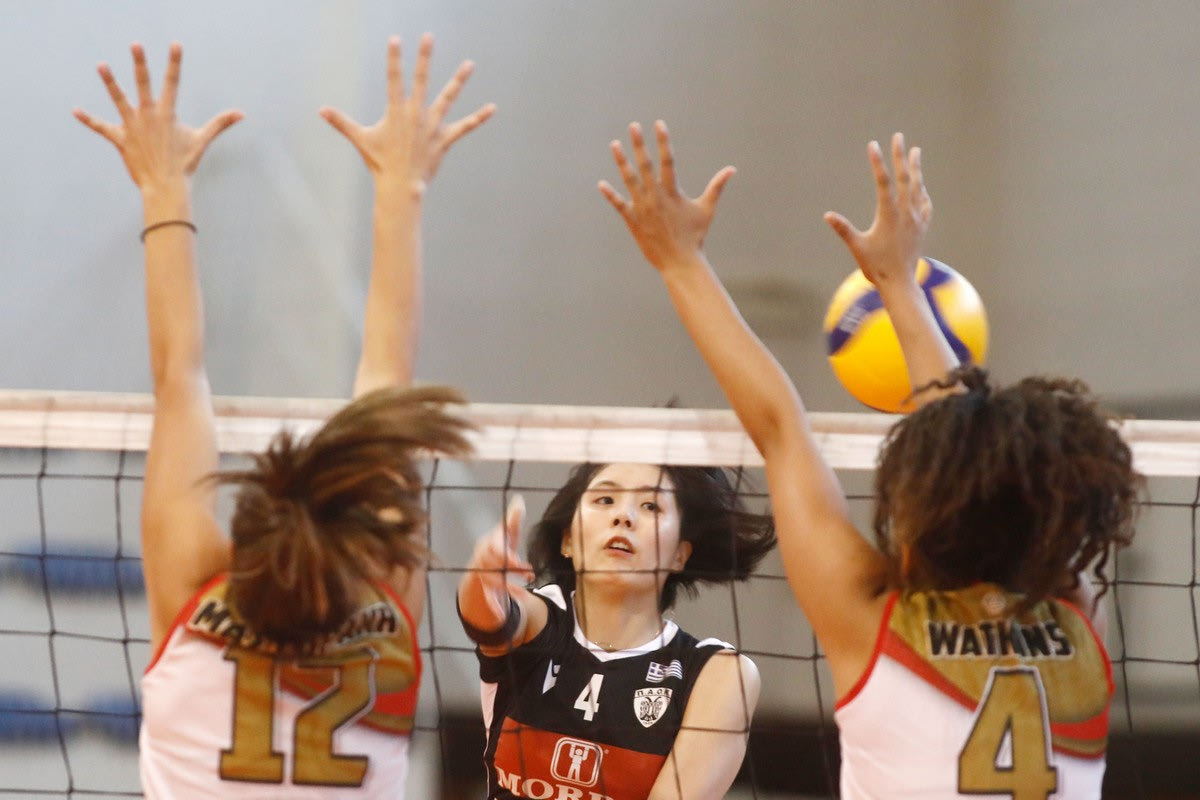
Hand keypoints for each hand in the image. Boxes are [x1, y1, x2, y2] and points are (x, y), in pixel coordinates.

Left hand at [74, 42, 242, 192]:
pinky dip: (88, 120)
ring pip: (119, 99)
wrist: (165, 186)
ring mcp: (133, 127)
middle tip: (135, 45)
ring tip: (102, 65)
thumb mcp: (202, 140)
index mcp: (168, 113)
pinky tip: (75, 111)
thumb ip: (220, 123)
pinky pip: (102, 128)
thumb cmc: (185, 163)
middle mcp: (149, 116)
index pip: (173, 83)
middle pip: (144, 83)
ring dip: (110, 82)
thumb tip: (242, 114)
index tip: (174, 45)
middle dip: (140, 63)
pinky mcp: (120, 140)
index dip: (174, 63)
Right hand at [320, 34, 495, 190]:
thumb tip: (320, 111)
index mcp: (396, 112)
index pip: (393, 79)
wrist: (400, 186)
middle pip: (421, 80)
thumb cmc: (380, 163)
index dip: (394, 59)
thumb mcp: (360, 139)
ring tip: (470, 64)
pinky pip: (465, 127)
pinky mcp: (444, 139)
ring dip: (459, 81)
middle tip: (429, 37)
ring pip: (447, 98)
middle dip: (424, 58)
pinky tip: (493, 108)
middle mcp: (416, 115)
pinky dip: (478, 118)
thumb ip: (342, 122)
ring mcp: (432, 126)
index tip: (396, 39)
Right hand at [466, 496, 531, 617]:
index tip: (525, 564)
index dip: (510, 558)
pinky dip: (494, 606)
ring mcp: (481, 574)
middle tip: (530, 573)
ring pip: (492, 582)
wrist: (480, 566)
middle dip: (512, 570)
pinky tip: (501, 614)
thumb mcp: (506, 533)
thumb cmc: (498, 546)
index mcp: (488, 544)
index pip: (497, 550)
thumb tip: (519, 500)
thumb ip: (513, 520)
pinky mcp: (484, 588)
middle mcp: (482, 559)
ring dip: (509, 587)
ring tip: (523, 593)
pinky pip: (487, 597)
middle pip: (495, 566)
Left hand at [599, 120, 734, 270]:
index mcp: (673, 192)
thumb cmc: (695, 236)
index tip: (659, 124)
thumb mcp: (706, 209)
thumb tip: (732, 169)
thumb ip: (716, 187)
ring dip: (621, 161)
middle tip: (633, 125)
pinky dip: (610, 195)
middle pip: (645, 165)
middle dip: (639, 144)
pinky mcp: (633, 221)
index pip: (668, 160)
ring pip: (629, 180)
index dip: (663, 141)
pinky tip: (601, 184)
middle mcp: (656, 197)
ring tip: (614, 144)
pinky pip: (619, 205)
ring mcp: (643, 208)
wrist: (680, 262)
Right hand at [824, 132, 931, 286]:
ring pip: (918, 187)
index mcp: (889, 215)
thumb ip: (844, 229)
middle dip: (900, 156)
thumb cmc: (875, 267)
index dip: (878, 162)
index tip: (873, 145)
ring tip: (915, 151)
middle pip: (904, 178)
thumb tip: (828, 215)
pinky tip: (921, 187)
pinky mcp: (922, 227)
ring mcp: (917, 219)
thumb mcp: (857, 247)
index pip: (883, 182)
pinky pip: (925, 204)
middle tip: (898, 136)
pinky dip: (922, 191)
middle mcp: (906, 213)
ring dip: (915, 168)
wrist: (900, 283)